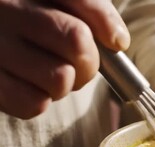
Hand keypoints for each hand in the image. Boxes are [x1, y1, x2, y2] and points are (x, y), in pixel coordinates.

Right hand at [0, 0, 129, 118]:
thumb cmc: (31, 19)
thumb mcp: (59, 1)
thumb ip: (92, 9)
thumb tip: (118, 42)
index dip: (104, 23)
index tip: (115, 42)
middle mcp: (6, 9)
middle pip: (77, 41)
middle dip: (89, 61)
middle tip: (78, 63)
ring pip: (60, 78)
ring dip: (65, 84)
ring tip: (49, 72)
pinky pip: (34, 104)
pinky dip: (41, 101)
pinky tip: (31, 85)